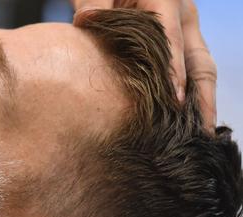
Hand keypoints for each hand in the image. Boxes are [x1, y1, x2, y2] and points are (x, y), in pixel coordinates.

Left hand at [70, 0, 216, 127]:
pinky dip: (190, 95)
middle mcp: (183, 17)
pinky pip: (190, 70)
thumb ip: (94, 5)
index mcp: (166, 0)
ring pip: (200, 68)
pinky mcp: (179, 42)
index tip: (176, 100)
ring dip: (202, 100)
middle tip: (203, 130)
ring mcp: (185, 30)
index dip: (175, 72)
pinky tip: (185, 121)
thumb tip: (83, 21)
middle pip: (200, 61)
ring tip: (201, 133)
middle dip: (204, 97)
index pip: (173, 41)